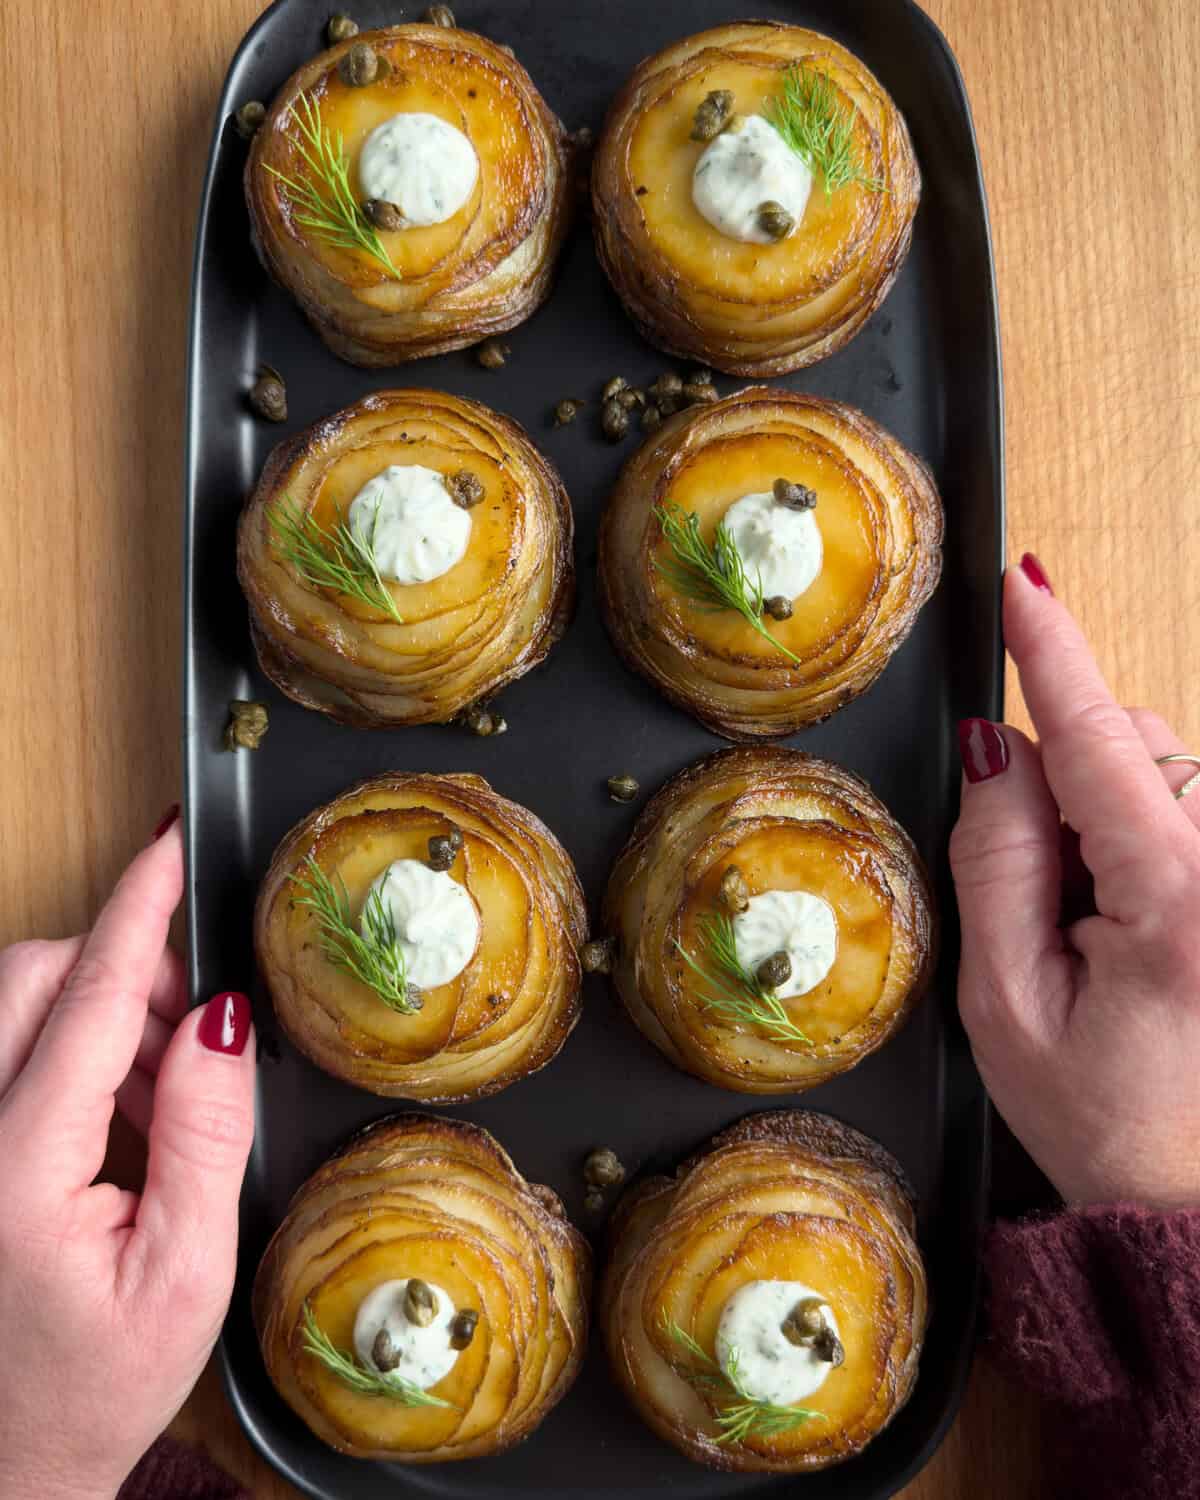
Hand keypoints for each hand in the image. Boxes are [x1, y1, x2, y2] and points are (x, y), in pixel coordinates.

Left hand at [0, 813, 255, 1499]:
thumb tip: (221, 1017)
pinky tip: (120, 1114)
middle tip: (192, 1023)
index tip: (171, 844)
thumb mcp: (186, 1271)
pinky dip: (73, 1050)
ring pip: (14, 1005)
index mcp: (20, 1172)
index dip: (137, 909)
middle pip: (28, 978)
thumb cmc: (95, 1383)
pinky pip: (9, 1048)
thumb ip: (202, 1132)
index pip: (84, 998)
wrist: (9, 1457)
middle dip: (119, 968)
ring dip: (100, 1015)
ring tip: (162, 1097)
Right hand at [950, 556, 1199, 1208]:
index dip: (1053, 650)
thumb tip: (992, 753)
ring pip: (1164, 772)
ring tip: (1094, 930)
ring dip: (1106, 813)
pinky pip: (1187, 810)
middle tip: (1038, 895)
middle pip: (1133, 744)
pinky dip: (1142, 835)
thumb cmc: (1110, 1124)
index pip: (1098, 738)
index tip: (1022, 582)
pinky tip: (1132, 925)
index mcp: (1178, 897)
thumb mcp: (1006, 1006)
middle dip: (1064, 776)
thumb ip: (995, 863)